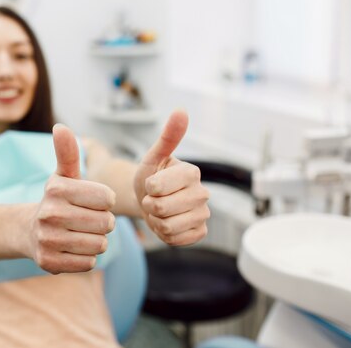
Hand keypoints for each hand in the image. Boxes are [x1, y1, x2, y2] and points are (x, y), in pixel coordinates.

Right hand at [29, 124, 115, 273]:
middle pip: (106, 223)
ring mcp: (47, 240)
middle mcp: (48, 214)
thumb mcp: (64, 175)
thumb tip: (61, 127)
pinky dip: (86, 257)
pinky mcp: (48, 263)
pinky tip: (73, 248)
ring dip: (97, 240)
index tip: (93, 201)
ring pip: (99, 244)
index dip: (106, 201)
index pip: (108, 198)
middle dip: (104, 222)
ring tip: (82, 233)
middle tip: (88, 220)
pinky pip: (89, 263)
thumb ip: (68, 152)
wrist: (28, 231)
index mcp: (56, 189)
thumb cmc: (58, 199)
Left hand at [134, 110, 209, 245]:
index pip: (156, 187)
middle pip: (161, 208)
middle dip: (149, 205)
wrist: (151, 199)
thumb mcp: (153, 156)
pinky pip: (175, 240)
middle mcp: (203, 193)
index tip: (151, 183)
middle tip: (152, 199)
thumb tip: (181, 111)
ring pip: (167, 226)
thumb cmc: (151, 175)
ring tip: (158, 211)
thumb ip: (167, 137)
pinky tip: (166, 223)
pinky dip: (164, 234)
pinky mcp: (200, 232)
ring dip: (155, 221)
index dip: (147, 187)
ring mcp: (203, 214)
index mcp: (192, 172)